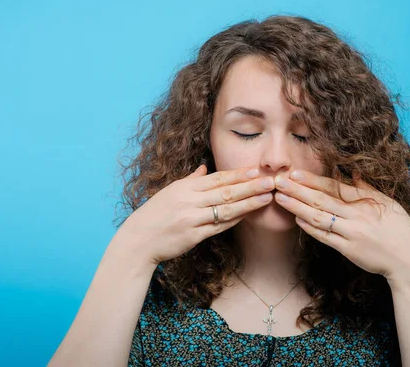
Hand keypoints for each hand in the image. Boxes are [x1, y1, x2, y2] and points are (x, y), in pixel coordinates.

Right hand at [117, 164, 275, 265]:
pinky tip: (248, 215)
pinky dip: (234, 220)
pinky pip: (218, 227)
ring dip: (249, 203)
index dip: (238, 175)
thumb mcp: (170, 191)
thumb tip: (204, 168)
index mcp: (185, 187)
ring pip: (226, 209)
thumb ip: (190, 180)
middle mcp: (189, 201)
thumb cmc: (155, 213)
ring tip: (266, 197)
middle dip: (250, 186)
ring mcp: (192, 219)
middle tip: (270, 181)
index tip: (256, 170)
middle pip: (226, 192)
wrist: (138, 240)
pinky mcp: (193, 236)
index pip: (217, 178)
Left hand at [273, 169, 409, 286]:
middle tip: (279, 181)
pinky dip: (309, 227)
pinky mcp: (348, 250)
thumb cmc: (400, 229)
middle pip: (321, 200)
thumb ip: (367, 188)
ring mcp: (351, 233)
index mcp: (367, 201)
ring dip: (297, 207)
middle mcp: (357, 215)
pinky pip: (324, 237)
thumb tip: (352, 171)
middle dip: (298, 190)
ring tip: (280, 198)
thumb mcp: (387, 202)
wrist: (408, 260)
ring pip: (318, 217)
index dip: (312, 180)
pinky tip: (296, 218)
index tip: (295, 173)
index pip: (334, 187)